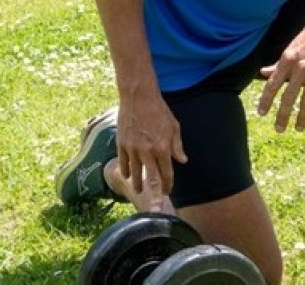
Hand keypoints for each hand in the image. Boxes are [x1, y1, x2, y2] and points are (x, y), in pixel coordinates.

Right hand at [116, 94, 185, 210]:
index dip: (169, 186)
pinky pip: (124, 164)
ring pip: (135, 175)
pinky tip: (129, 176)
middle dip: (155, 196)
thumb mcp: (174, 126)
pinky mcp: (121, 145)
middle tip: (156, 207)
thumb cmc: (159, 110)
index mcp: (162, 148)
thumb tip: (183, 161)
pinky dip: (127, 172)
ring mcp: (133, 149)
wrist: (138, 97)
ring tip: (139, 190)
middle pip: (151, 180)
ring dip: (138, 185)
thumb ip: (177, 146)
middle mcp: (147, 152)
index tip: (169, 191)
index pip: (167, 174)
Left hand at [257, 7, 304, 131]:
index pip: (273, 84)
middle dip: (282, 115)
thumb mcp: (292, 45)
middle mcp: (301, 67)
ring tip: (297, 129)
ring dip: (301, 118)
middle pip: (289, 97)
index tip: (261, 113)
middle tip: (278, 129)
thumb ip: (279, 64)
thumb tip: (263, 73)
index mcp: (288, 58)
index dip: (266, 100)